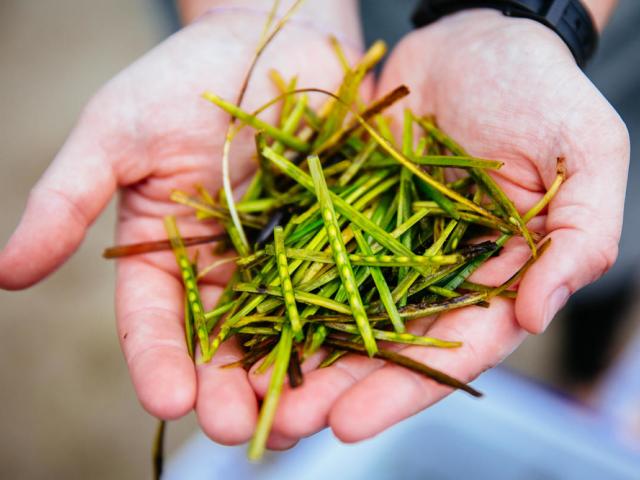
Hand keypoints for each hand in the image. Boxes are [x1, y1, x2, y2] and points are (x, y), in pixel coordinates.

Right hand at [0, 4, 362, 448]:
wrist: (270, 35)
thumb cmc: (183, 76)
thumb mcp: (114, 134)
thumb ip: (66, 201)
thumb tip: (5, 273)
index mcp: (162, 249)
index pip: (153, 321)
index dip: (156, 362)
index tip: (166, 399)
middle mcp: (221, 264)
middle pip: (219, 340)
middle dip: (224, 388)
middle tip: (236, 428)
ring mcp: (279, 255)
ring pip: (279, 329)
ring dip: (284, 376)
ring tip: (292, 418)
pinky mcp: (332, 237)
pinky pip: (337, 289)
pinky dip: (339, 328)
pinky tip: (346, 363)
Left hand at [248, 9, 628, 444]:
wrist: (469, 34)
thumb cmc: (537, 85)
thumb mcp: (584, 149)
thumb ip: (580, 234)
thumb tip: (537, 314)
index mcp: (498, 273)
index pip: (454, 347)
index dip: (404, 389)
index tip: (349, 425)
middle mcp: (439, 272)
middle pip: (387, 343)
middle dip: (336, 387)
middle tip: (281, 423)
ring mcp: (388, 245)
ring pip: (340, 309)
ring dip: (298, 351)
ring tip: (247, 389)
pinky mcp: (348, 212)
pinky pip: (312, 254)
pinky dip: (279, 287)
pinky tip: (242, 318)